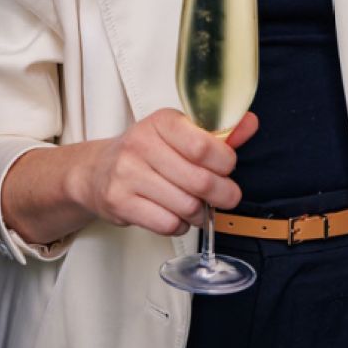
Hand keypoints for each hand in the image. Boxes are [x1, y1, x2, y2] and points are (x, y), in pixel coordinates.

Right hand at [73, 109, 257, 236]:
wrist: (96, 172)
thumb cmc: (147, 152)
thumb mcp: (178, 135)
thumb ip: (218, 133)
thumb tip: (250, 123)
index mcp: (161, 122)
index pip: (203, 145)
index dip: (225, 162)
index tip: (228, 168)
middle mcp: (140, 144)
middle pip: (199, 180)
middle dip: (223, 194)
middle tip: (227, 196)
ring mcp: (127, 175)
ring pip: (186, 206)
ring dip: (201, 213)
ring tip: (199, 207)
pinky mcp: (120, 202)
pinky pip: (168, 224)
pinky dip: (181, 225)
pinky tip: (177, 216)